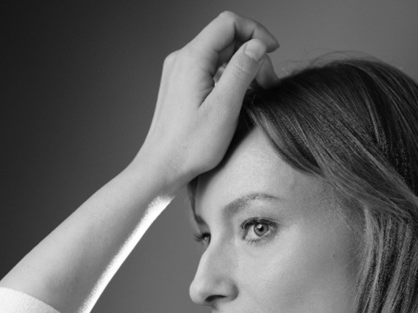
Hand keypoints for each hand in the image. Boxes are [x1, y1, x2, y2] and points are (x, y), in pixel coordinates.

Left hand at [133, 11, 278, 192]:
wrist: (160, 169)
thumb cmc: (189, 147)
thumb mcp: (225, 107)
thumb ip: (242, 70)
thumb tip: (257, 45)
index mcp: (191, 59)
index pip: (229, 23)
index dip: (255, 32)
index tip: (272, 52)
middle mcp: (181, 60)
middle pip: (225, 40)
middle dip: (251, 56)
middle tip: (267, 84)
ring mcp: (178, 74)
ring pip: (218, 57)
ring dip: (241, 69)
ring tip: (255, 95)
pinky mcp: (178, 88)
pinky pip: (208, 72)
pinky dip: (226, 80)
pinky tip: (236, 101)